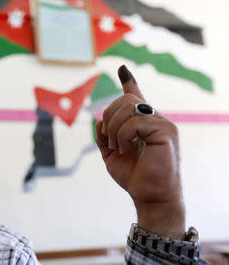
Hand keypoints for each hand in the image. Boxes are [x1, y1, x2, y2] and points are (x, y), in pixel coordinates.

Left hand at [95, 65, 184, 238]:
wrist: (148, 195)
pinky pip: (135, 121)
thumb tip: (98, 120)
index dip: (128, 82)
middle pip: (124, 100)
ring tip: (118, 147)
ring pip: (128, 108)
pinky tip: (126, 148)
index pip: (135, 97)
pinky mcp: (165, 130)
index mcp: (142, 123)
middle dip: (109, 117)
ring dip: (114, 129)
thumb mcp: (111, 153)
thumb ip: (104, 135)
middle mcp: (153, 119)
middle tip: (111, 140)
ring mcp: (161, 123)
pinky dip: (123, 135)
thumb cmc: (133, 175)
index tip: (121, 69)